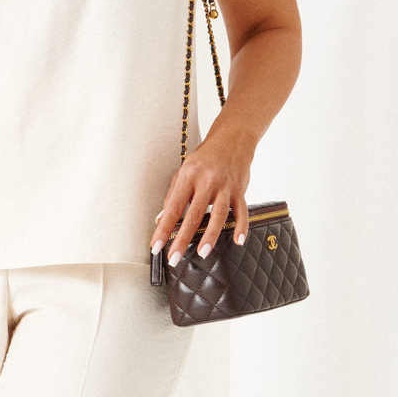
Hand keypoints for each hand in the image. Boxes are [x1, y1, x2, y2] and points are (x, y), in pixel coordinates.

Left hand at [151, 127, 254, 263]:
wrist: (232, 138)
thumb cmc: (205, 157)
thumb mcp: (184, 171)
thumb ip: (173, 195)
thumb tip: (162, 220)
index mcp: (188, 176)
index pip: (173, 207)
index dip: (163, 228)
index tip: (156, 246)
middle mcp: (207, 181)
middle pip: (194, 214)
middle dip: (182, 239)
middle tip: (174, 258)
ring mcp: (225, 186)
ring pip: (218, 214)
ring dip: (210, 236)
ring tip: (202, 253)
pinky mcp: (240, 190)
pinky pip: (242, 211)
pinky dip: (241, 226)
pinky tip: (238, 240)